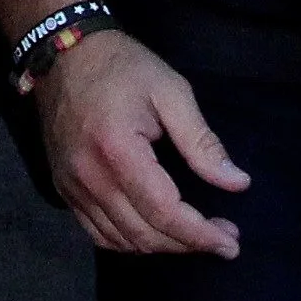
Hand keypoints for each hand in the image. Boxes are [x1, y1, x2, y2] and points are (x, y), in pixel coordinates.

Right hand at [37, 29, 247, 257]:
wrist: (63, 54)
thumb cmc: (123, 67)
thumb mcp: (172, 92)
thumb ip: (202, 142)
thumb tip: (237, 184)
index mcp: (118, 150)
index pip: (164, 211)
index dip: (200, 234)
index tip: (231, 243)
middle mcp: (90, 177)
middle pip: (144, 233)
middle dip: (188, 243)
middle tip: (223, 238)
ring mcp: (72, 186)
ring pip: (122, 240)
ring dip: (162, 246)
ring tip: (194, 236)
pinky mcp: (64, 189)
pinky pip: (98, 233)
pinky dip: (130, 242)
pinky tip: (156, 233)